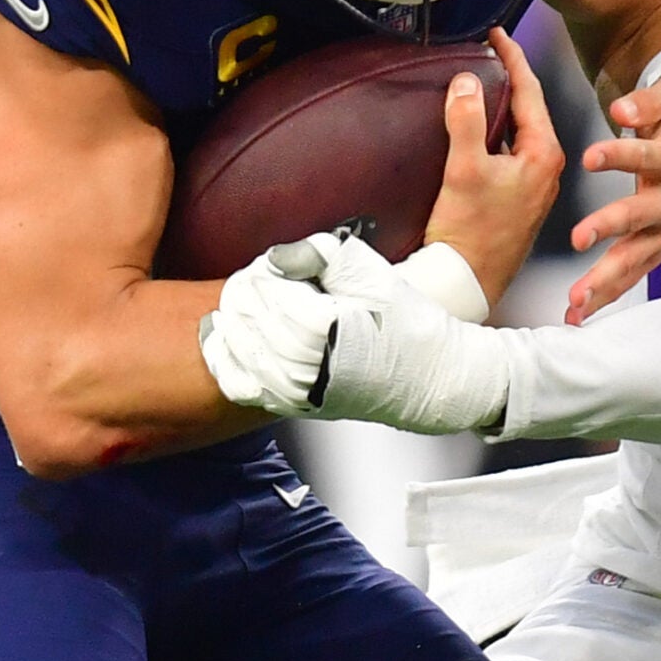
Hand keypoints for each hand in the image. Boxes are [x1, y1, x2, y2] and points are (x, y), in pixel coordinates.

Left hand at [199, 234, 509, 433]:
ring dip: (236, 318)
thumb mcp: (373, 273)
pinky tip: (233, 339)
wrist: (432, 379)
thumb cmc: (408, 325)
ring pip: (234, 344)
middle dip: (247, 290)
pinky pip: (238, 383)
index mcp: (316, 325)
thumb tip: (275, 258)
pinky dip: (227, 358)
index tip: (281, 265)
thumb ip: (320, 254)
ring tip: (255, 304)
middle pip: (241, 312)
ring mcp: (291, 390)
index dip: (261, 268)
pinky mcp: (291, 407)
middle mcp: (298, 363)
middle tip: (270, 281)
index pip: (257, 286)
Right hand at [420, 28, 563, 305]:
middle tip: (486, 52)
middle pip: (526, 109)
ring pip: (516, 131)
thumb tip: (466, 81)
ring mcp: (532, 185)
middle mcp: (545, 168)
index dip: (512, 58)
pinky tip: (471, 130)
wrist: (466, 284)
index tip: (497, 34)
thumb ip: (465, 120)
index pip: (530, 91)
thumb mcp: (464, 170)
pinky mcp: (516, 199)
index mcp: (543, 154)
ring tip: (476, 83)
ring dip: (497, 107)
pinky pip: (506, 152)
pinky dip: (491, 133)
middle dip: (507, 78)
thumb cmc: (471, 236)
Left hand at [567, 76, 660, 323]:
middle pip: (644, 216)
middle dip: (611, 226)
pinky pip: (633, 276)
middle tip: (578, 237)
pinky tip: (580, 312)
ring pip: (638, 257)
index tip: (590, 158)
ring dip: (607, 278)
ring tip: (577, 297)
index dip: (621, 156)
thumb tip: (622, 111)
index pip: (650, 156)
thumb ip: (649, 101)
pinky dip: (607, 296)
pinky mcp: (657, 250)